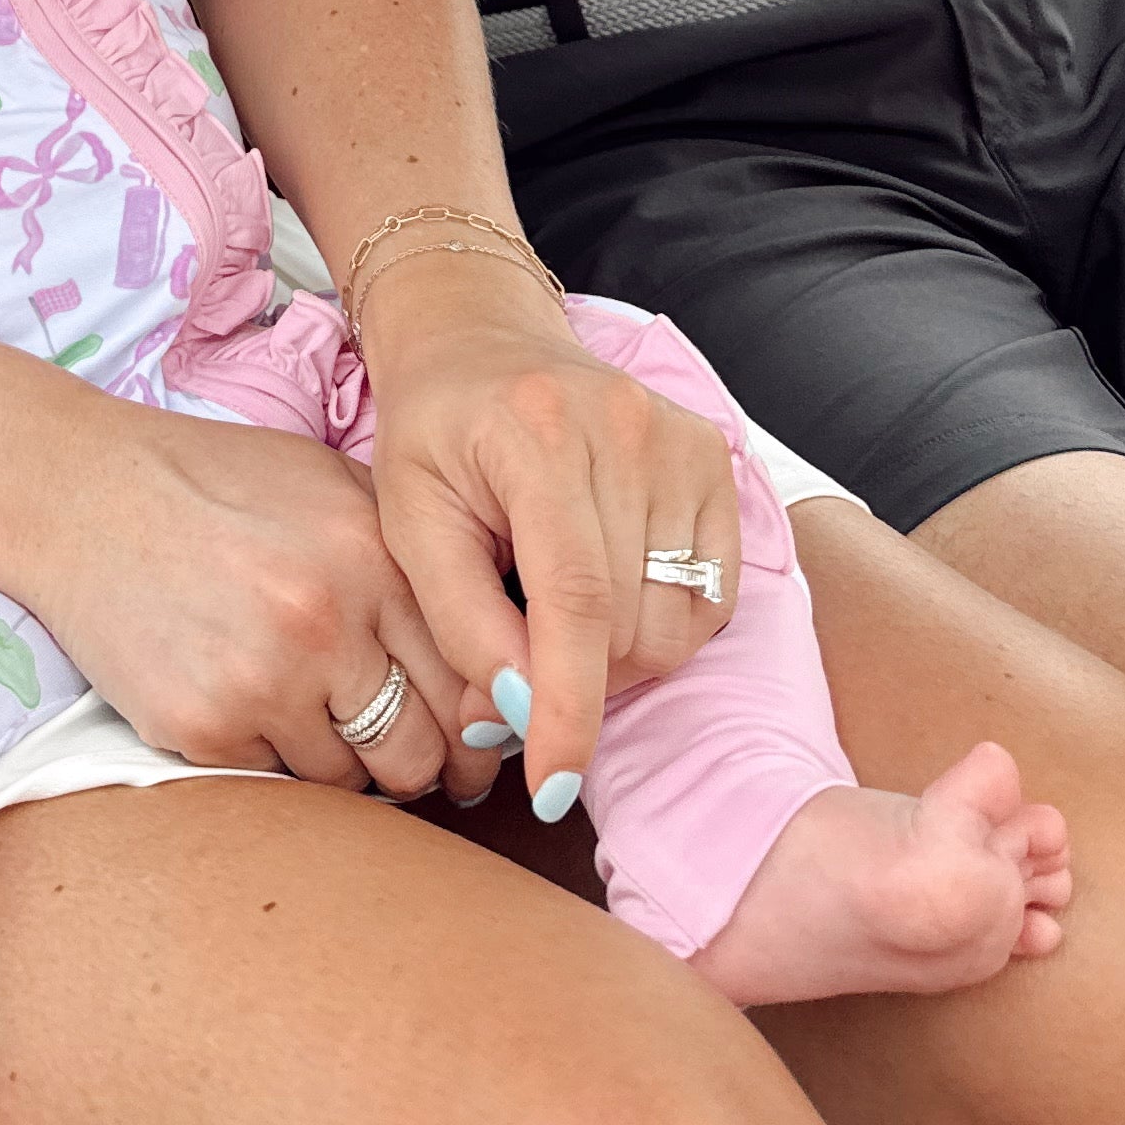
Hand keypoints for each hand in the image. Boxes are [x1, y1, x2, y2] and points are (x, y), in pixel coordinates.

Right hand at [12, 402, 467, 804]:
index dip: (475, 727)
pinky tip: (245, 699)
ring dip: (341, 763)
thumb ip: (411, 561)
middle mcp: (326, 622)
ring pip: (351, 784)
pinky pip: (275, 784)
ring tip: (309, 710)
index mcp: (370, 555)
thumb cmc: (217, 484)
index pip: (468, 685)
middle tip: (400, 751)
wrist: (85, 494)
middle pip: (419, 753)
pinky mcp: (204, 727)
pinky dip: (271, 757)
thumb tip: (490, 654)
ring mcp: (263, 680)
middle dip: (420, 764)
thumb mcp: (331, 485)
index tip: (468, 742)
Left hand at [354, 248, 741, 816]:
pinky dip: (663, 625)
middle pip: (628, 624)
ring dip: (618, 657)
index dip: (567, 707)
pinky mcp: (715, 458)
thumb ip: (460, 622)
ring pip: (676, 624)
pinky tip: (610, 593)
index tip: (553, 786)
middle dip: (574, 680)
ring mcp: (680, 439)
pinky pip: (712, 597)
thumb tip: (516, 716)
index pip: (574, 601)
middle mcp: (624, 427)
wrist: (478, 339)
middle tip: (520, 662)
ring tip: (557, 616)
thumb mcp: (409, 520)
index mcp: (537, 433)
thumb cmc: (434, 435)